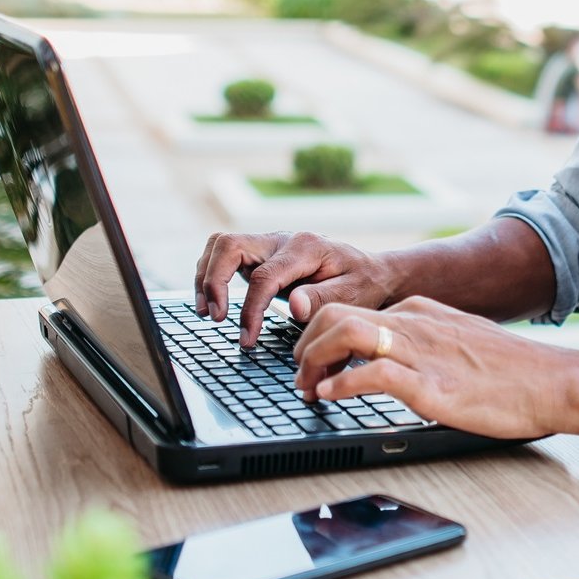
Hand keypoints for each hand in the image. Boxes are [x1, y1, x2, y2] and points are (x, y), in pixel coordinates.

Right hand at [194, 231, 391, 347]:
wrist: (371, 270)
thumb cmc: (364, 283)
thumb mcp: (353, 294)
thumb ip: (323, 299)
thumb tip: (293, 307)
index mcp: (305, 248)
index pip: (263, 275)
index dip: (250, 309)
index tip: (247, 338)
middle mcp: (282, 240)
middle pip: (229, 245)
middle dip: (213, 280)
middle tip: (215, 317)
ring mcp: (269, 244)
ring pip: (221, 245)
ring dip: (207, 276)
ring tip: (208, 311)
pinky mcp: (262, 255)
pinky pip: (226, 255)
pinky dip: (213, 275)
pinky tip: (215, 302)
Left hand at [291, 295, 568, 439]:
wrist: (551, 382)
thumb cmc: (511, 372)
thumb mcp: (458, 343)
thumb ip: (423, 345)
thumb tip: (390, 364)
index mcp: (419, 311)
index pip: (349, 308)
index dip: (317, 336)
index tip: (311, 364)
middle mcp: (414, 322)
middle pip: (335, 313)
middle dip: (304, 345)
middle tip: (300, 378)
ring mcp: (421, 350)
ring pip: (344, 332)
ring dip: (313, 360)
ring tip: (308, 388)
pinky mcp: (431, 384)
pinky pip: (371, 373)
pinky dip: (340, 384)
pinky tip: (330, 397)